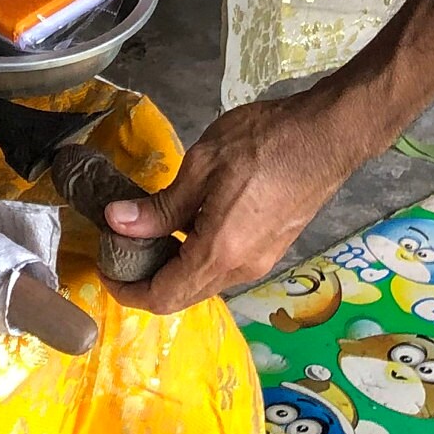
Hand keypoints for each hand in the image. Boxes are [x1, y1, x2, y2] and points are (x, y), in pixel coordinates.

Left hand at [102, 90, 355, 316]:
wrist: (327, 136)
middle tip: (121, 246)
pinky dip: (196, 258)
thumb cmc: (264, 143)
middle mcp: (241, 269)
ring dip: (173, 268)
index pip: (163, 297)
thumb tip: (116, 223)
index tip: (106, 269)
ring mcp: (260, 262)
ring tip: (150, 230)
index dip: (127, 291)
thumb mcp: (202, 165)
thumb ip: (160, 205)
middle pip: (183, 296)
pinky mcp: (271, 248)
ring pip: (204, 283)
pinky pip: (224, 268)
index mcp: (219, 252)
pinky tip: (186, 224)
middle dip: (146, 280)